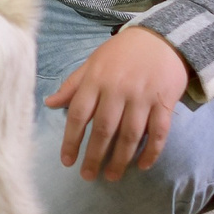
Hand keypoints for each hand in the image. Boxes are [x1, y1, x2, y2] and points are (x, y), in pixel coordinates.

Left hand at [43, 26, 190, 181]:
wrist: (162, 37)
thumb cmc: (122, 53)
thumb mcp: (93, 63)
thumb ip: (73, 85)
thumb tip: (49, 103)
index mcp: (96, 80)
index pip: (78, 114)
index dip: (71, 140)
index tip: (67, 161)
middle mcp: (117, 89)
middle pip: (103, 129)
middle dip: (94, 156)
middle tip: (88, 176)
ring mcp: (142, 96)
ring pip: (130, 134)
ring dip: (120, 159)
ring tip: (111, 176)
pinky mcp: (164, 101)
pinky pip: (158, 131)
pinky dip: (151, 151)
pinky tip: (142, 165)